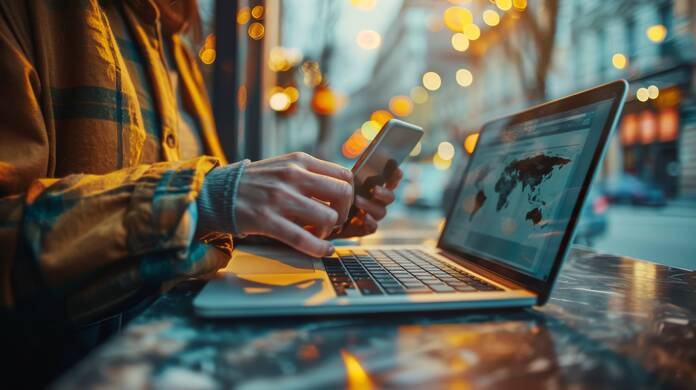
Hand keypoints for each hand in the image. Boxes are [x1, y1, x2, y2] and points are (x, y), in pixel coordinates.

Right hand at [235, 152, 352, 256]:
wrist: (217, 191)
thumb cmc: (255, 182)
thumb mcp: (283, 166)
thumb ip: (309, 173)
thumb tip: (340, 190)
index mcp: (299, 161)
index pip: (344, 175)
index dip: (350, 194)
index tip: (342, 205)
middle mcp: (292, 176)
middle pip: (342, 193)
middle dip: (344, 212)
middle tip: (335, 221)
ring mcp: (280, 198)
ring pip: (327, 217)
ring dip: (329, 231)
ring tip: (320, 234)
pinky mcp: (267, 220)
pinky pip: (302, 238)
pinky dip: (319, 248)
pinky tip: (323, 251)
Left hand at [333, 168, 402, 237]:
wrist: (322, 215)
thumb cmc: (334, 194)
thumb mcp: (343, 182)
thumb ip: (354, 176)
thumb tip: (360, 166)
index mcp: (375, 188)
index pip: (391, 181)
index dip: (396, 176)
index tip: (396, 170)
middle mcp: (377, 202)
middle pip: (390, 198)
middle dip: (384, 193)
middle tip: (374, 189)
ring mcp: (371, 216)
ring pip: (381, 212)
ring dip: (371, 206)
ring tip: (357, 200)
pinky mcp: (363, 229)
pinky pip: (373, 228)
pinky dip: (370, 222)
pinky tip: (363, 217)